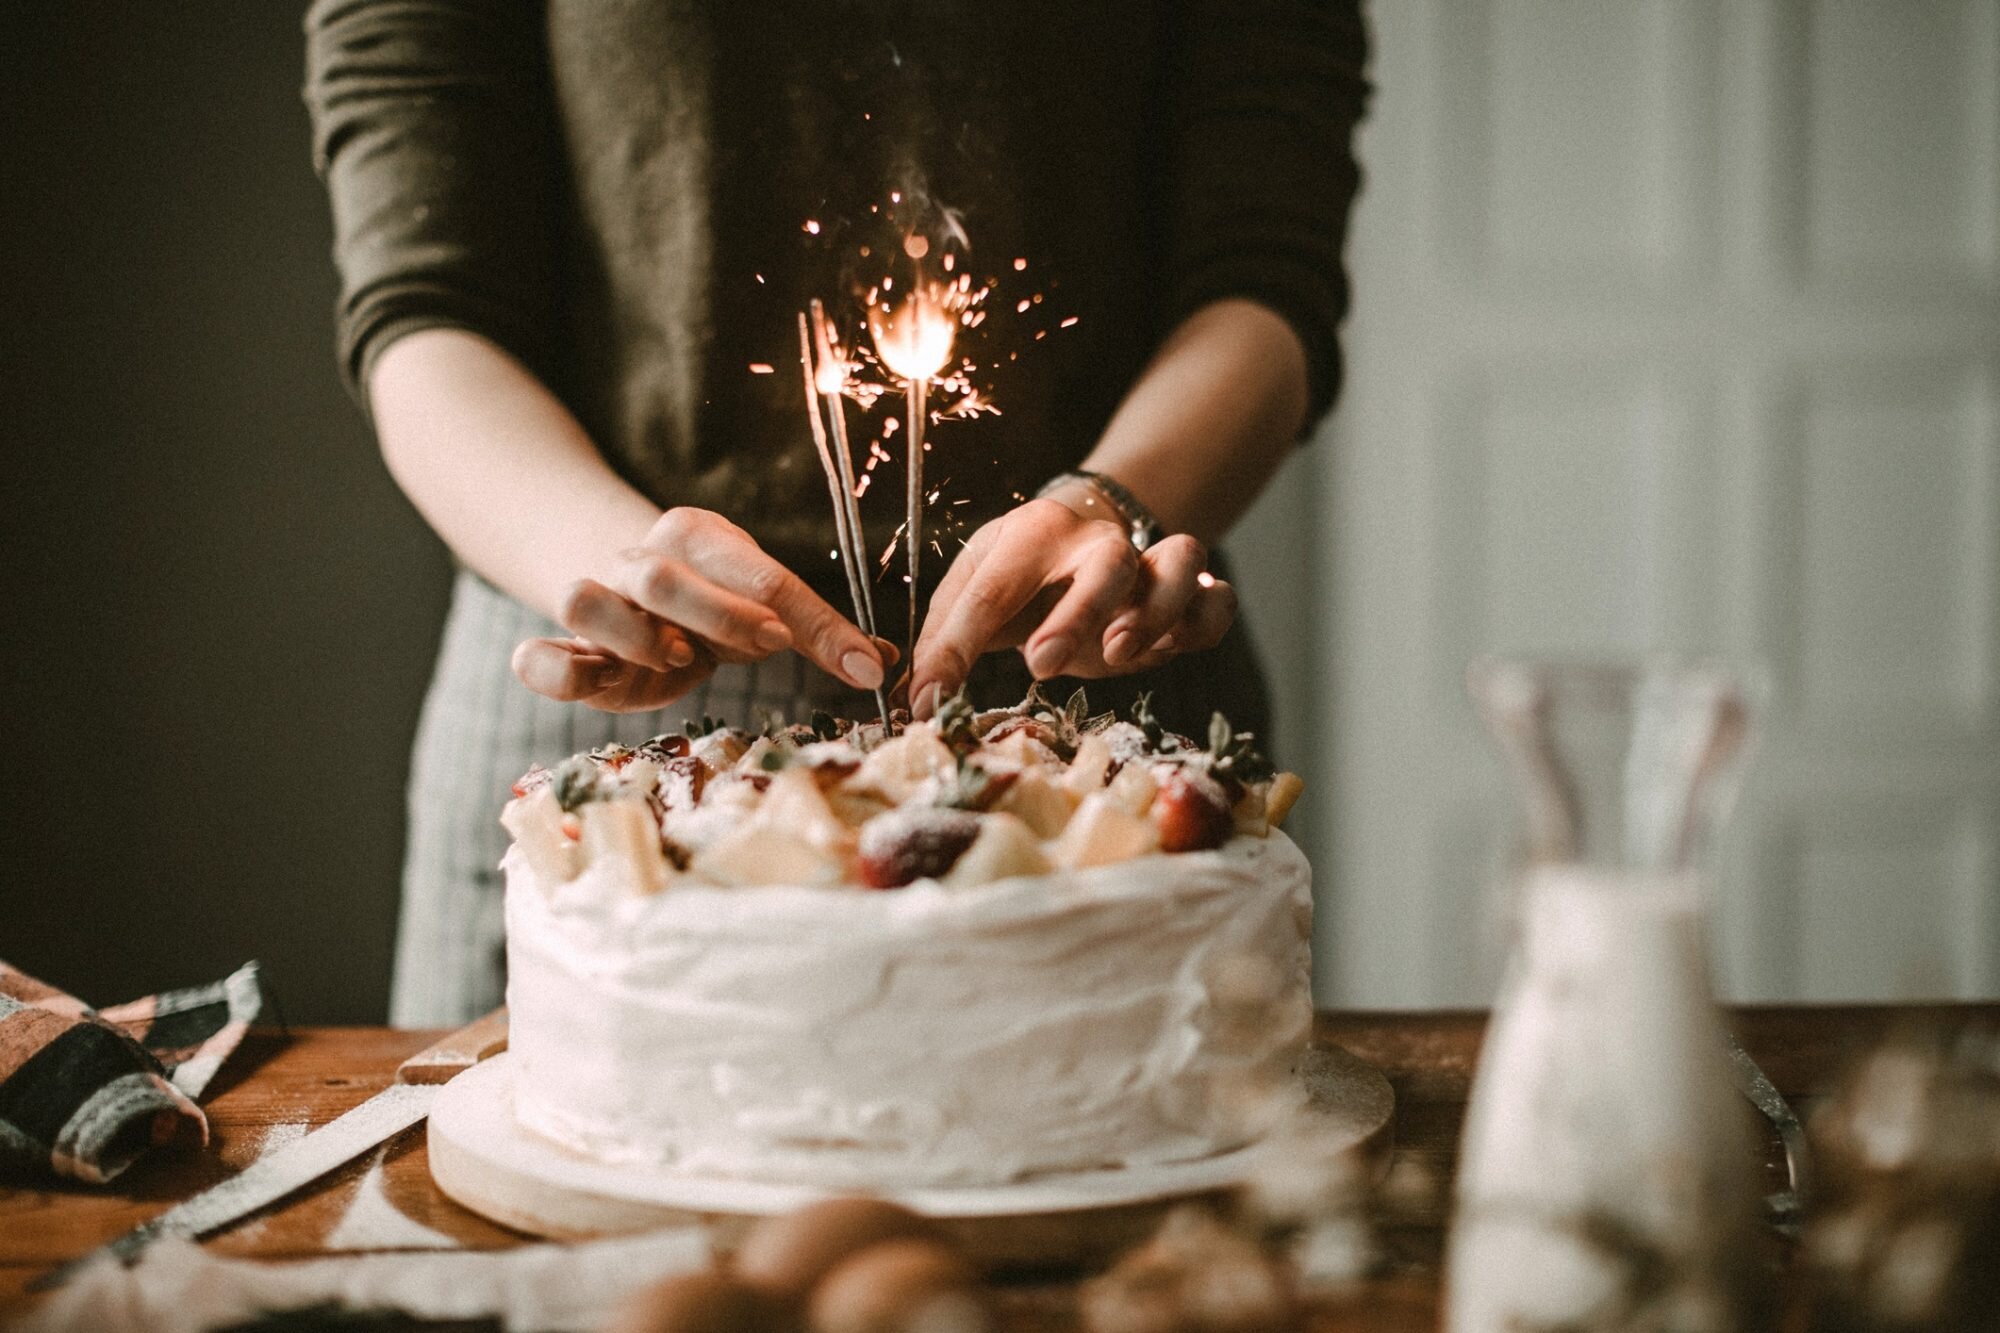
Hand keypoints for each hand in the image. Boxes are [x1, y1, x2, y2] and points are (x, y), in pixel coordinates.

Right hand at [512, 507, 891, 712]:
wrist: (628, 592)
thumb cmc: (711, 605)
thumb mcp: (764, 609)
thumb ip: (815, 632)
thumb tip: (885, 664)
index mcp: (699, 538)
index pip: (761, 575)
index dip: (814, 620)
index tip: (861, 664)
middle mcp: (639, 561)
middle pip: (660, 575)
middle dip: (717, 613)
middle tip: (769, 644)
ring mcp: (594, 602)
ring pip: (584, 600)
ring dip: (631, 634)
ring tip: (675, 658)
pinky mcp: (563, 652)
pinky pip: (535, 656)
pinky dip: (553, 670)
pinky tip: (592, 682)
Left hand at [909, 498, 1234, 716]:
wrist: (1083, 533)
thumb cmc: (1019, 575)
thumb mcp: (971, 590)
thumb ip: (943, 640)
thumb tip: (917, 700)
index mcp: (1032, 534)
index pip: (991, 590)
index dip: (955, 648)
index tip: (928, 699)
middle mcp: (1097, 542)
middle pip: (1106, 562)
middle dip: (1078, 614)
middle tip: (1041, 664)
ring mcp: (1150, 564)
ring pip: (1180, 560)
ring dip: (1157, 609)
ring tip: (1121, 654)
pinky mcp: (1188, 595)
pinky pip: (1218, 597)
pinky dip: (1208, 619)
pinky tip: (1179, 646)